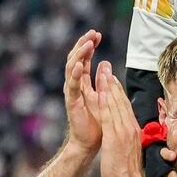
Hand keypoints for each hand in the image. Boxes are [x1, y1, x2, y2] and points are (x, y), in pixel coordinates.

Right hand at [63, 30, 101, 153]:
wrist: (89, 143)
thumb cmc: (96, 122)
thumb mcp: (101, 95)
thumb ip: (101, 80)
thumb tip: (105, 62)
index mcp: (81, 82)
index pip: (83, 58)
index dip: (89, 45)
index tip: (97, 34)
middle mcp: (73, 85)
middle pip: (74, 59)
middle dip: (82, 44)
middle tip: (92, 33)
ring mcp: (71, 93)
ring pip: (71, 68)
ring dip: (79, 54)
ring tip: (88, 43)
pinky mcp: (72, 103)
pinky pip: (72, 86)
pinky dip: (75, 74)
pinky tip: (79, 65)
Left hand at [95, 61, 146, 176]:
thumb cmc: (128, 172)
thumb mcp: (130, 150)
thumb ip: (128, 138)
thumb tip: (126, 133)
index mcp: (133, 130)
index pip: (125, 106)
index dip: (118, 91)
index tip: (112, 79)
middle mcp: (130, 127)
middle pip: (121, 101)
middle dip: (113, 83)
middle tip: (107, 67)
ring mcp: (123, 131)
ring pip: (115, 105)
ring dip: (108, 87)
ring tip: (103, 72)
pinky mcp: (115, 137)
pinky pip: (109, 116)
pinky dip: (105, 103)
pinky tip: (99, 92)